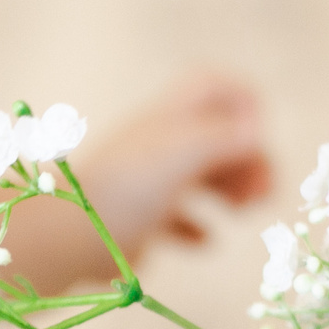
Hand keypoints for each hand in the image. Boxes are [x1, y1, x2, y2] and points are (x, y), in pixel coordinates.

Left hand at [0, 72, 272, 293]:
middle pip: (215, 136)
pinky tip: (204, 242)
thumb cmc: (124, 191)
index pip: (212, 86)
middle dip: (247, 158)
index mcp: (168, 121)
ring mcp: (144, 183)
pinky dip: (196, 227)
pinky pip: (173, 219)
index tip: (256, 138)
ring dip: (230, 189)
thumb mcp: (182, 153)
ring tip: (241, 212)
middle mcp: (155, 146)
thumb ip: (222, 138)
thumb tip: (255, 134)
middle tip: (261, 194)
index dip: (243, 102)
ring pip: (199, 175)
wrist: (67, 239)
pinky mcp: (134, 222)